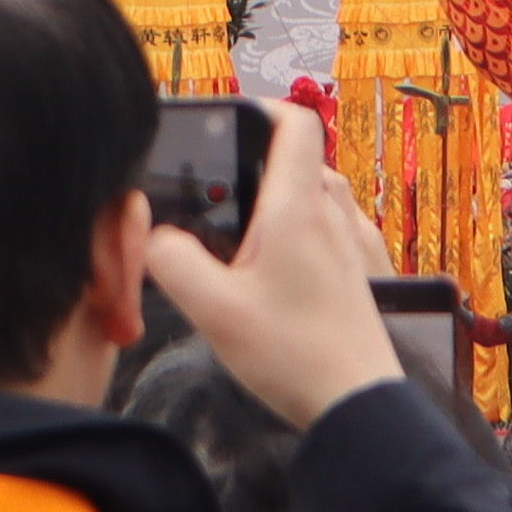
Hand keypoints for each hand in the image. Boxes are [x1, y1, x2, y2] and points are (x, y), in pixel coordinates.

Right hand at [146, 106, 393, 429]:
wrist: (356, 404)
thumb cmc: (292, 356)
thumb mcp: (213, 311)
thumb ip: (172, 263)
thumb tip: (154, 237)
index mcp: (297, 208)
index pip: (295, 123)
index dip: (263, 108)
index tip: (230, 119)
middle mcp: (330, 215)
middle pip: (300, 157)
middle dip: (258, 163)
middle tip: (220, 191)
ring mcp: (350, 244)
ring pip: (316, 192)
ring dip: (281, 197)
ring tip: (244, 232)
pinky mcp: (357, 273)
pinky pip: (331, 225)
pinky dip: (302, 227)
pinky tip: (276, 268)